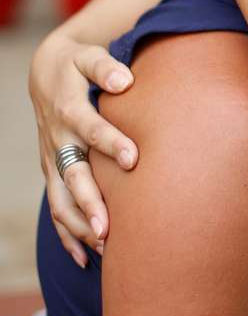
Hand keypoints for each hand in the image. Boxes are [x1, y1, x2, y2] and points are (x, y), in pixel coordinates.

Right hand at [29, 30, 136, 264]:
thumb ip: (105, 67)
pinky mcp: (52, 172)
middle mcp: (58, 139)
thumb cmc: (78, 64)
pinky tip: (86, 259)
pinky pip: (56, 208)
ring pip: (61, 200)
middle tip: (111, 229)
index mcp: (70, 109)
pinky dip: (67, 235)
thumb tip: (125, 80)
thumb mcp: (88, 56)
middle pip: (72, 175)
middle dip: (90, 203)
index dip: (110, 143)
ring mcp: (52, 159)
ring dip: (80, 225)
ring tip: (106, 248)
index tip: (133, 159)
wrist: (47, 73)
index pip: (90, 129)